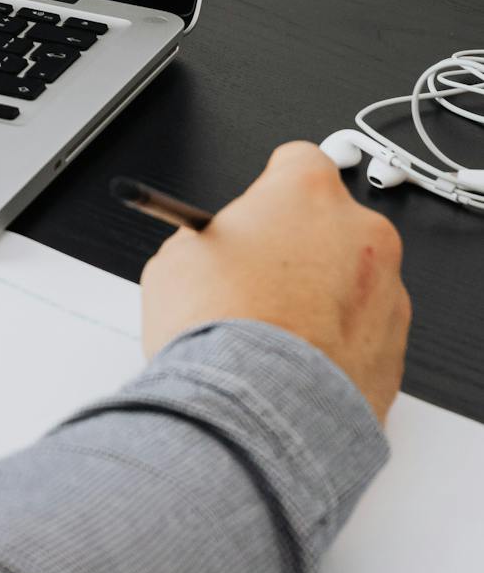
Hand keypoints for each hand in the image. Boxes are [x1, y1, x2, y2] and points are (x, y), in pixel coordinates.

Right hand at [139, 140, 409, 422]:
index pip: (297, 161)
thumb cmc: (221, 332)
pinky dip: (337, 344)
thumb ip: (207, 240)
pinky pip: (364, 334)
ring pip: (354, 280)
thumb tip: (207, 251)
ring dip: (322, 297)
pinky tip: (293, 366)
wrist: (257, 411)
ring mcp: (387, 293)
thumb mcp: (177, 261)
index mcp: (307, 194)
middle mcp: (360, 234)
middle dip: (300, 247)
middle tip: (258, 281)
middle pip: (331, 224)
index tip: (255, 216)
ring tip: (273, 335)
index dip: (269, 192)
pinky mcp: (396, 349)